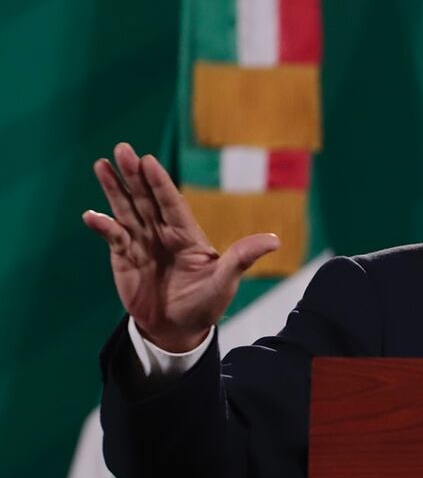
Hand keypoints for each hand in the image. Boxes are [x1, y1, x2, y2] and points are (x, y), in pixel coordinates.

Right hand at [83, 143, 279, 351]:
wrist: (178, 329)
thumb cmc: (205, 303)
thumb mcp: (225, 281)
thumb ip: (242, 258)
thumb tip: (275, 240)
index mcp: (187, 233)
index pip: (171, 202)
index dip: (160, 182)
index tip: (148, 160)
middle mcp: (162, 232)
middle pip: (146, 198)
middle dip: (134, 175)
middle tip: (123, 148)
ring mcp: (142, 242)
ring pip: (127, 209)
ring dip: (114, 189)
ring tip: (101, 164)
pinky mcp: (124, 257)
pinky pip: (113, 236)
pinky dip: (103, 226)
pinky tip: (92, 215)